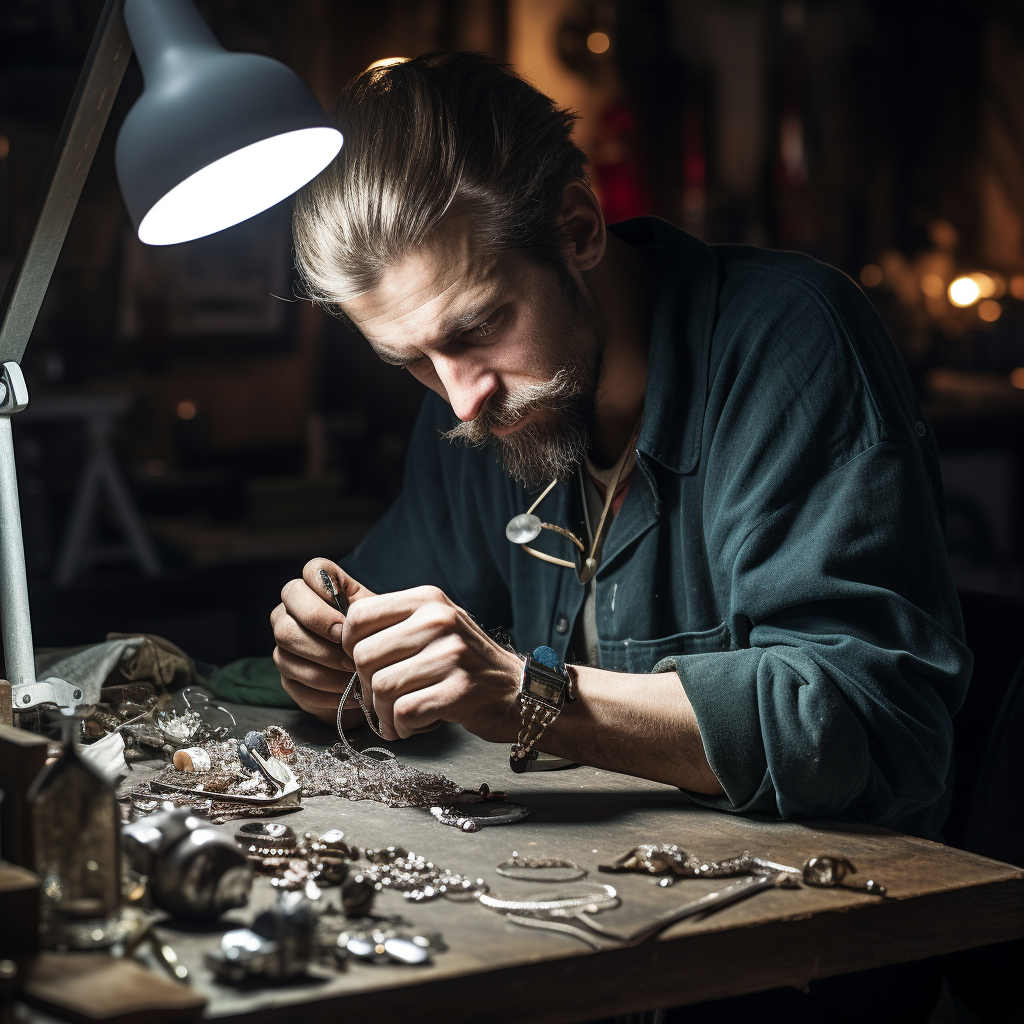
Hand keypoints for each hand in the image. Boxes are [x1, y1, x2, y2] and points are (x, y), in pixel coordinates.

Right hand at [270, 557, 374, 721]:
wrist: (376, 671)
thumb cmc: (378, 636)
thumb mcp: (379, 618)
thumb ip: (367, 610)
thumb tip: (350, 620)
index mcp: (317, 587)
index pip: (311, 571)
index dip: (325, 587)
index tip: (347, 614)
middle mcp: (290, 612)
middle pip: (286, 619)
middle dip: (320, 634)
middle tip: (351, 647)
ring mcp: (284, 645)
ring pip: (287, 653)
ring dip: (326, 667)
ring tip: (356, 676)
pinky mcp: (287, 677)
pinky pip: (296, 685)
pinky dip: (327, 693)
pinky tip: (351, 696)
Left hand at [342, 585, 522, 741]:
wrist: (518, 692)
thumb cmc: (465, 663)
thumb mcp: (435, 626)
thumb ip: (394, 625)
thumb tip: (339, 634)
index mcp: (428, 600)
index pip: (358, 617)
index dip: (350, 647)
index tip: (370, 664)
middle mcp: (440, 620)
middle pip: (363, 657)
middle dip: (368, 686)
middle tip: (388, 697)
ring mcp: (452, 654)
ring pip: (381, 688)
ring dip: (384, 712)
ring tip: (403, 713)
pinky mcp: (459, 690)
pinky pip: (404, 713)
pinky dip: (402, 727)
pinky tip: (417, 724)